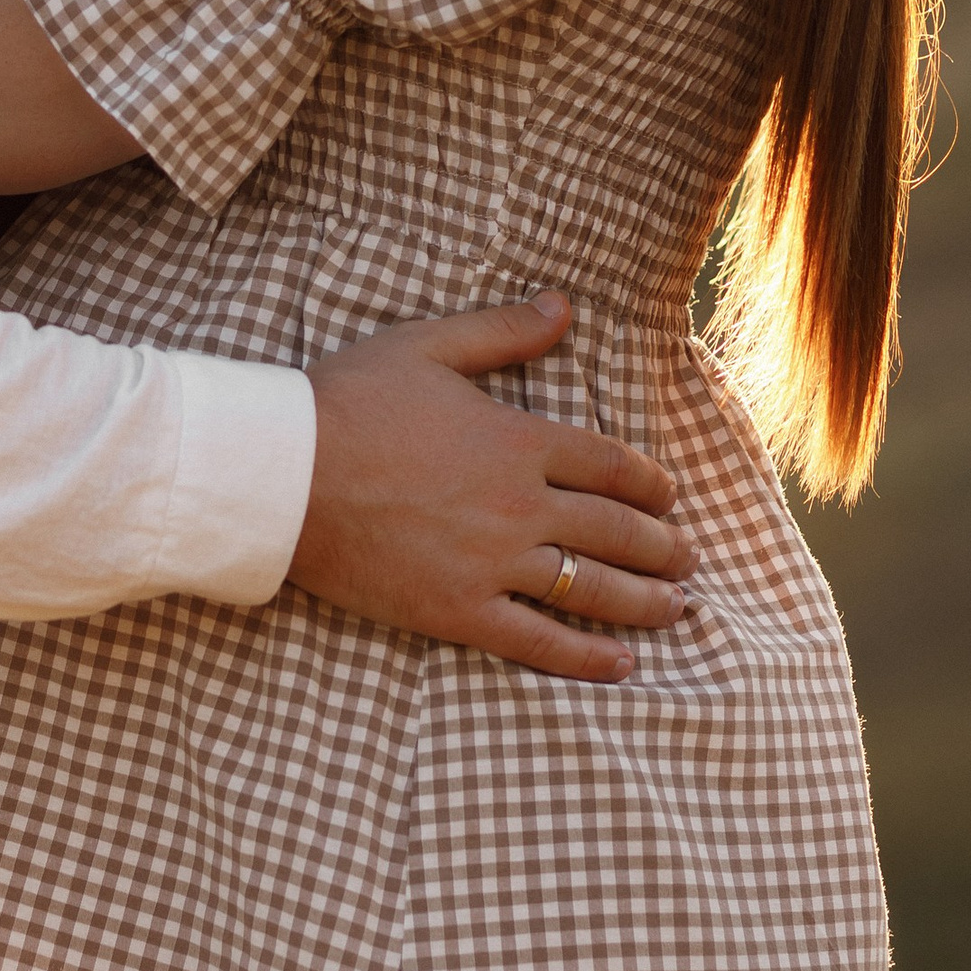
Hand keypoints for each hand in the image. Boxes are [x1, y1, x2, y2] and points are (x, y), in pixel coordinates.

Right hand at [293, 294, 692, 684]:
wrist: (282, 475)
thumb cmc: (347, 402)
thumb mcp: (427, 345)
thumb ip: (503, 329)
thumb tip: (564, 305)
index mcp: (519, 440)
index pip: (612, 465)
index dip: (652, 484)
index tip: (671, 497)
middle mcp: (520, 505)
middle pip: (617, 531)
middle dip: (664, 547)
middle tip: (688, 559)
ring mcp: (492, 563)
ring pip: (592, 590)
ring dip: (646, 603)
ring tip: (677, 609)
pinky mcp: (458, 611)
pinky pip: (538, 642)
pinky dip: (586, 658)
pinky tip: (621, 665)